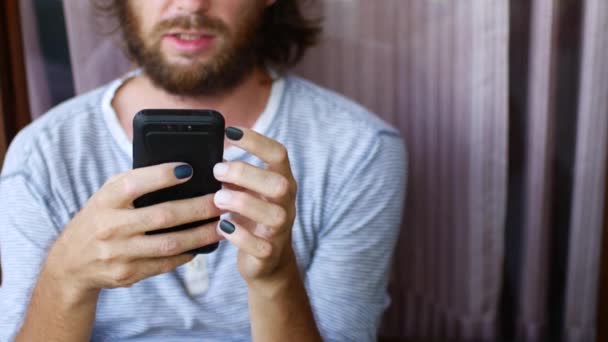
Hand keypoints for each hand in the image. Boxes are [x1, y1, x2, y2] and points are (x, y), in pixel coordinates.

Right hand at [44, 163, 221, 297]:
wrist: (71, 263)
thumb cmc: (100, 217)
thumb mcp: (107, 195)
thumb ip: (136, 183)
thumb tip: (182, 171)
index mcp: (105, 200)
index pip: (134, 184)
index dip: (161, 176)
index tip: (189, 169)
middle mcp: (111, 226)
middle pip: (162, 216)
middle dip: (197, 208)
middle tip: (221, 201)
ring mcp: (119, 254)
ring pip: (169, 244)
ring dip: (201, 235)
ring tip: (222, 225)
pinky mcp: (127, 274)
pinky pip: (165, 264)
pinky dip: (187, 254)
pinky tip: (203, 245)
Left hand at [213, 127, 297, 286]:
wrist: (267, 261)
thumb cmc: (251, 217)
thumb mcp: (246, 191)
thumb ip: (234, 175)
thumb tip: (206, 154)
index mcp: (281, 181)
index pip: (278, 154)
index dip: (256, 141)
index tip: (230, 131)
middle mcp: (286, 203)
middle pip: (279, 183)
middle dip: (246, 174)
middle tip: (217, 171)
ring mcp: (280, 229)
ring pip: (274, 215)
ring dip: (242, 203)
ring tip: (217, 199)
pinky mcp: (269, 253)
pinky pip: (260, 245)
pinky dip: (239, 235)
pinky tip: (222, 227)